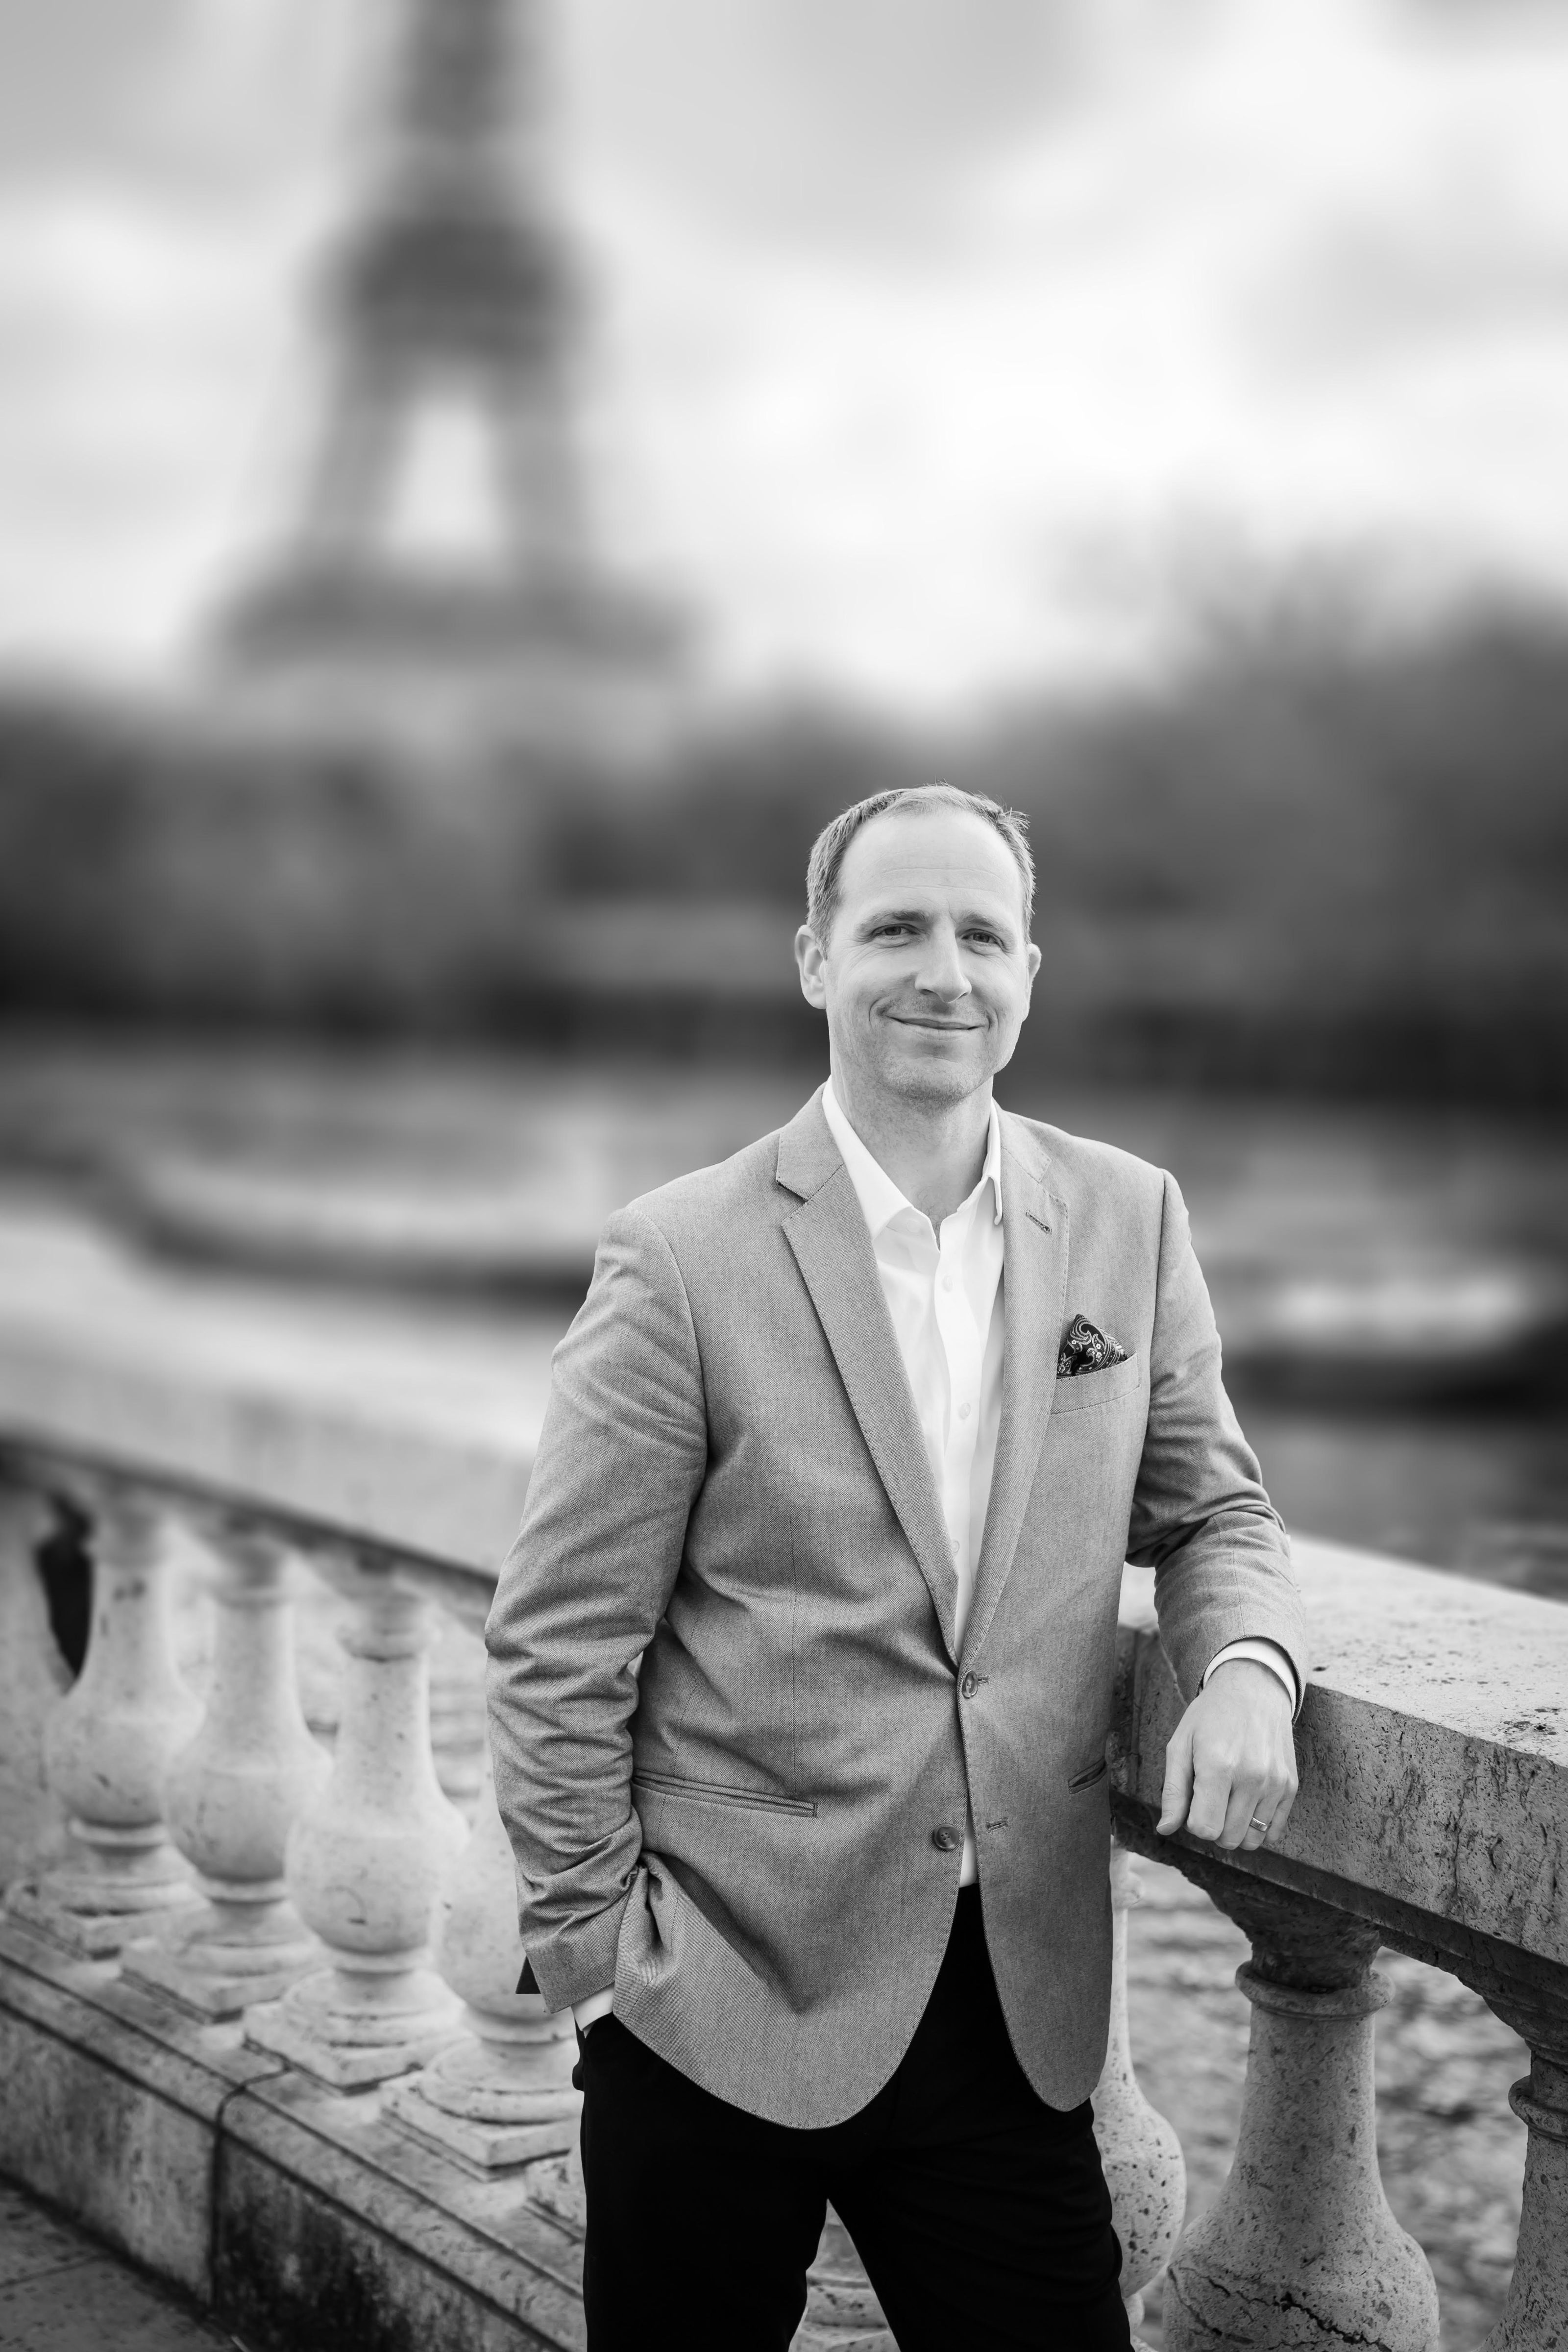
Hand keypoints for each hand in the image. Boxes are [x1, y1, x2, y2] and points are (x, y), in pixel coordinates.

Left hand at [1156, 1658, 1297, 1851]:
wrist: (1254, 1688)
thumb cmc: (1210, 1716)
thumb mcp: (1180, 1744)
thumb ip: (1173, 1791)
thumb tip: (1165, 1829)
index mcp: (1218, 1766)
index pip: (1205, 1828)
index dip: (1194, 1822)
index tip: (1194, 1801)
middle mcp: (1251, 1777)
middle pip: (1228, 1838)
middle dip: (1214, 1827)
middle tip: (1210, 1799)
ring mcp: (1275, 1782)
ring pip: (1252, 1840)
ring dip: (1236, 1829)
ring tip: (1229, 1801)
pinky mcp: (1290, 1785)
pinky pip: (1275, 1831)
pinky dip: (1258, 1826)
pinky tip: (1247, 1803)